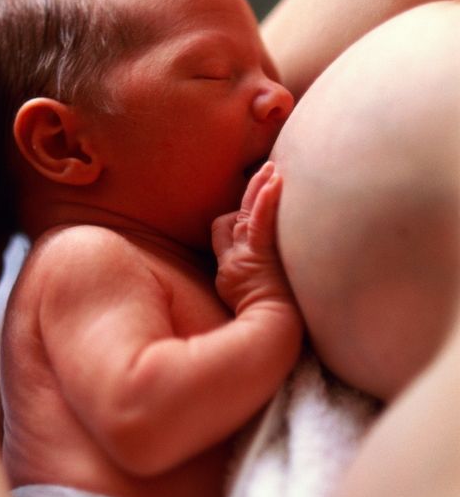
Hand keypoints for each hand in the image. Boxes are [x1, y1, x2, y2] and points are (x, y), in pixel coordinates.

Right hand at [212, 162, 295, 315]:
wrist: (271, 328)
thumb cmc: (264, 319)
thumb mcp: (243, 299)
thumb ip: (245, 279)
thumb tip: (260, 270)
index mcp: (230, 264)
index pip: (223, 228)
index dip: (234, 217)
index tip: (253, 205)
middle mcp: (235, 255)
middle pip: (233, 217)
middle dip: (249, 193)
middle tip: (265, 171)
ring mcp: (246, 253)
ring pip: (245, 213)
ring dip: (259, 188)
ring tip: (272, 168)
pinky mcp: (259, 254)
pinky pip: (260, 221)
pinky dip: (265, 202)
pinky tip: (274, 183)